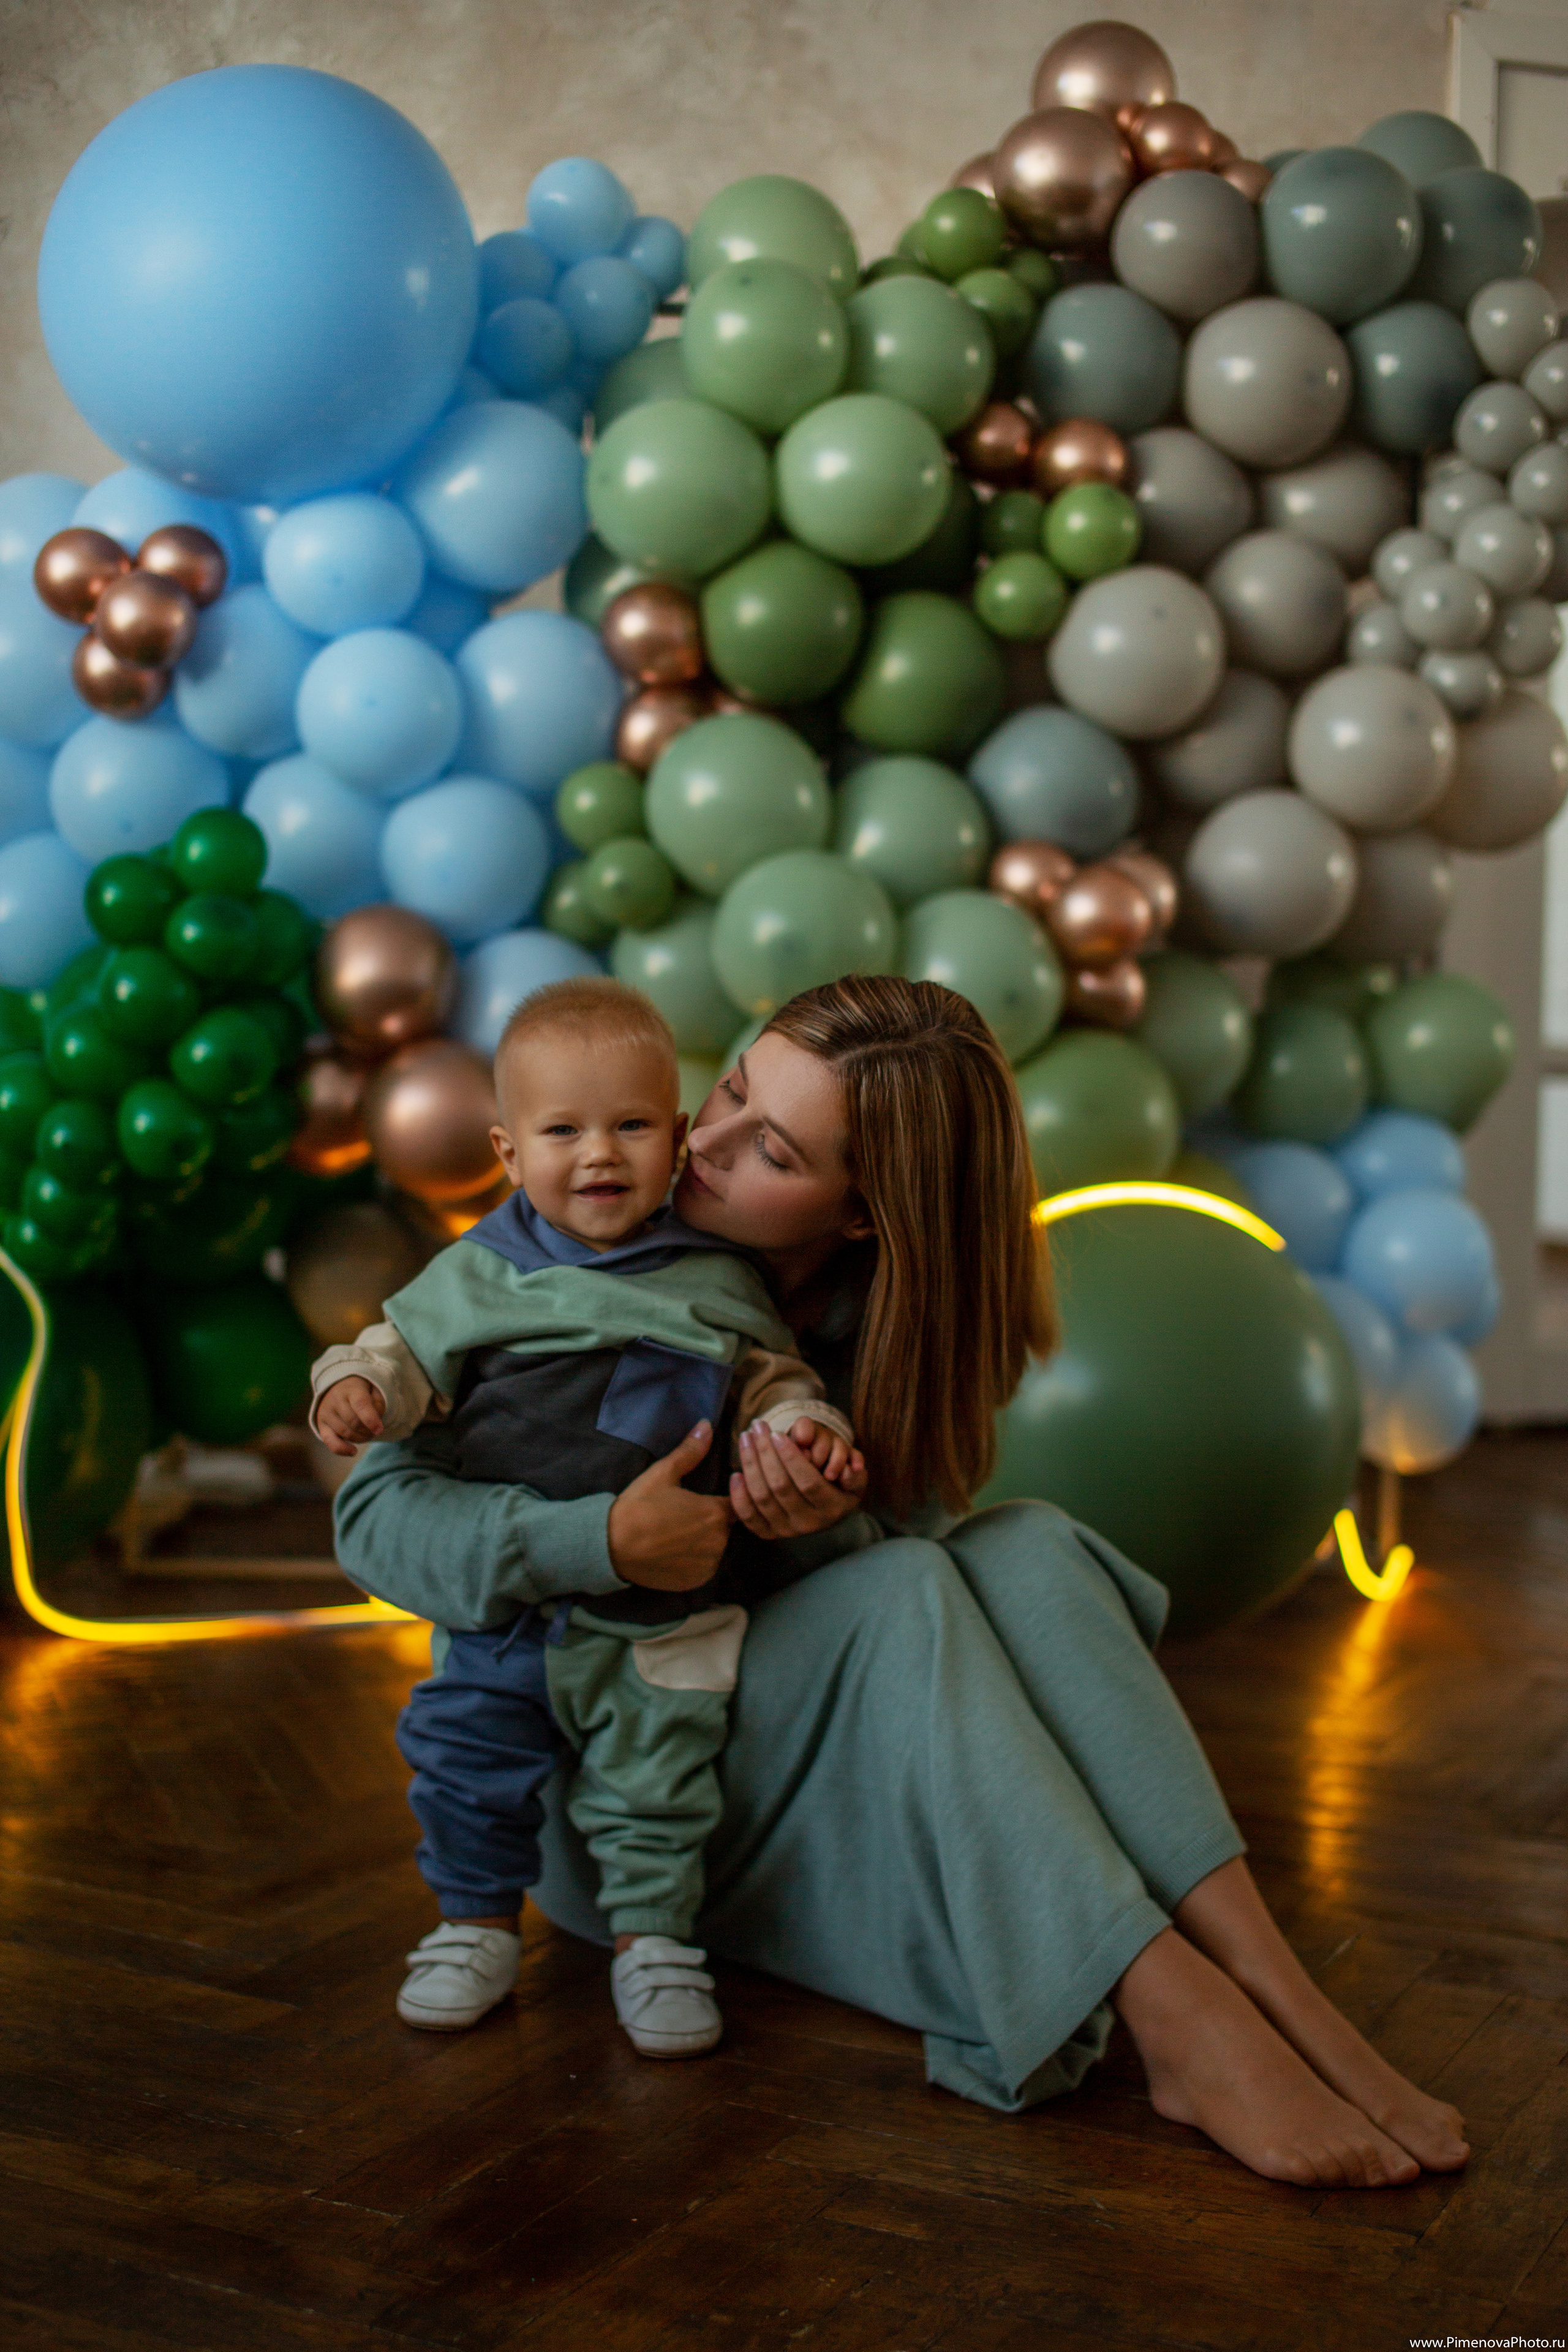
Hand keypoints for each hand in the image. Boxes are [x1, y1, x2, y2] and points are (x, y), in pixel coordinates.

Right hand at [316, 1376, 384, 1456]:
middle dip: (368, 1431)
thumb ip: (378, 1404)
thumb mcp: (373, 1391)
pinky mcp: (320, 1425)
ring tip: (367, 1435)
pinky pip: (330, 1442)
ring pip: (346, 1433)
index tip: (379, 1430)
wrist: (338, 1387)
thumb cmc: (360, 1392)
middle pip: (354, 1422)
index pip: (360, 1404)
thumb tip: (375, 1424)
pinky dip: (343, 1450)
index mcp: (351, 1389)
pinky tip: (354, 1452)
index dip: (371, 1419)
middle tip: (375, 1431)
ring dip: (361, 1439)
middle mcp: (335, 1400)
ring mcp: (326, 1412)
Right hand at [607, 1422, 733, 1589]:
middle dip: (710, 1520)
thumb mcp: (663, 1473)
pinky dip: (694, 1561)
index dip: (722, 1499)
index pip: (736, 1503)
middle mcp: (718, 1541)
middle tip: (683, 1516)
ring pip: (715, 1548)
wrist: (612, 1546)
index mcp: (715, 1512)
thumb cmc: (638, 1506)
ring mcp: (708, 1564)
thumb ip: (690, 1451)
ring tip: (677, 1535)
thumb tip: (707, 1424)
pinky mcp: (696, 1581)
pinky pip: (703, 1568)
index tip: (704, 1498)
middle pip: (724, 1527)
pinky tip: (674, 1552)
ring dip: (704, 1542)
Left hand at [730, 1421, 867, 1541]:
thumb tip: (846, 1470)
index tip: (778, 1434)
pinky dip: (739, 1496)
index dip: (791, 1457)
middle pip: (781, 1487)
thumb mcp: (854, 1476)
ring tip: (746, 1438)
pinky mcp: (768, 1534)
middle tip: (757, 1428)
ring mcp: (786, 1531)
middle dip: (766, 1453)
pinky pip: (748, 1517)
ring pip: (762, 1497)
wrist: (826, 1510)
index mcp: (830, 1509)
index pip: (808, 1482)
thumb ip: (853, 1471)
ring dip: (750, 1464)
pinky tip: (736, 1473)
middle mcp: (808, 1523)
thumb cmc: (839, 1484)